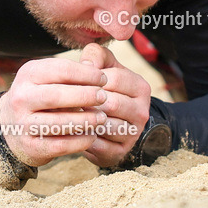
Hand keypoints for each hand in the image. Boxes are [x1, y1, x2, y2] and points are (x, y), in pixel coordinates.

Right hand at [0, 57, 108, 167]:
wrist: (9, 126)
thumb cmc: (37, 97)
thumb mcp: (44, 78)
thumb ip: (67, 74)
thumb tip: (97, 73)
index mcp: (27, 75)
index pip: (61, 70)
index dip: (86, 74)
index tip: (103, 79)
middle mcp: (21, 98)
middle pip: (57, 95)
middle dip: (85, 96)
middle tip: (103, 97)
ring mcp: (23, 123)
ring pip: (59, 122)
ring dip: (85, 120)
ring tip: (101, 118)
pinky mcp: (31, 146)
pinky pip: (60, 145)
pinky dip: (80, 141)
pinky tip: (92, 135)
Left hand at [77, 43, 151, 167]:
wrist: (109, 120)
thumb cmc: (103, 86)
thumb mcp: (103, 65)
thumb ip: (96, 55)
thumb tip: (87, 65)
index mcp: (140, 87)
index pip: (114, 79)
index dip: (90, 79)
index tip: (74, 80)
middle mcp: (142, 112)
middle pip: (111, 103)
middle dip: (86, 100)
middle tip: (66, 98)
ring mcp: (133, 134)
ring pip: (105, 125)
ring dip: (84, 119)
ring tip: (67, 113)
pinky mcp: (120, 152)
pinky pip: (98, 145)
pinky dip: (82, 137)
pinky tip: (72, 129)